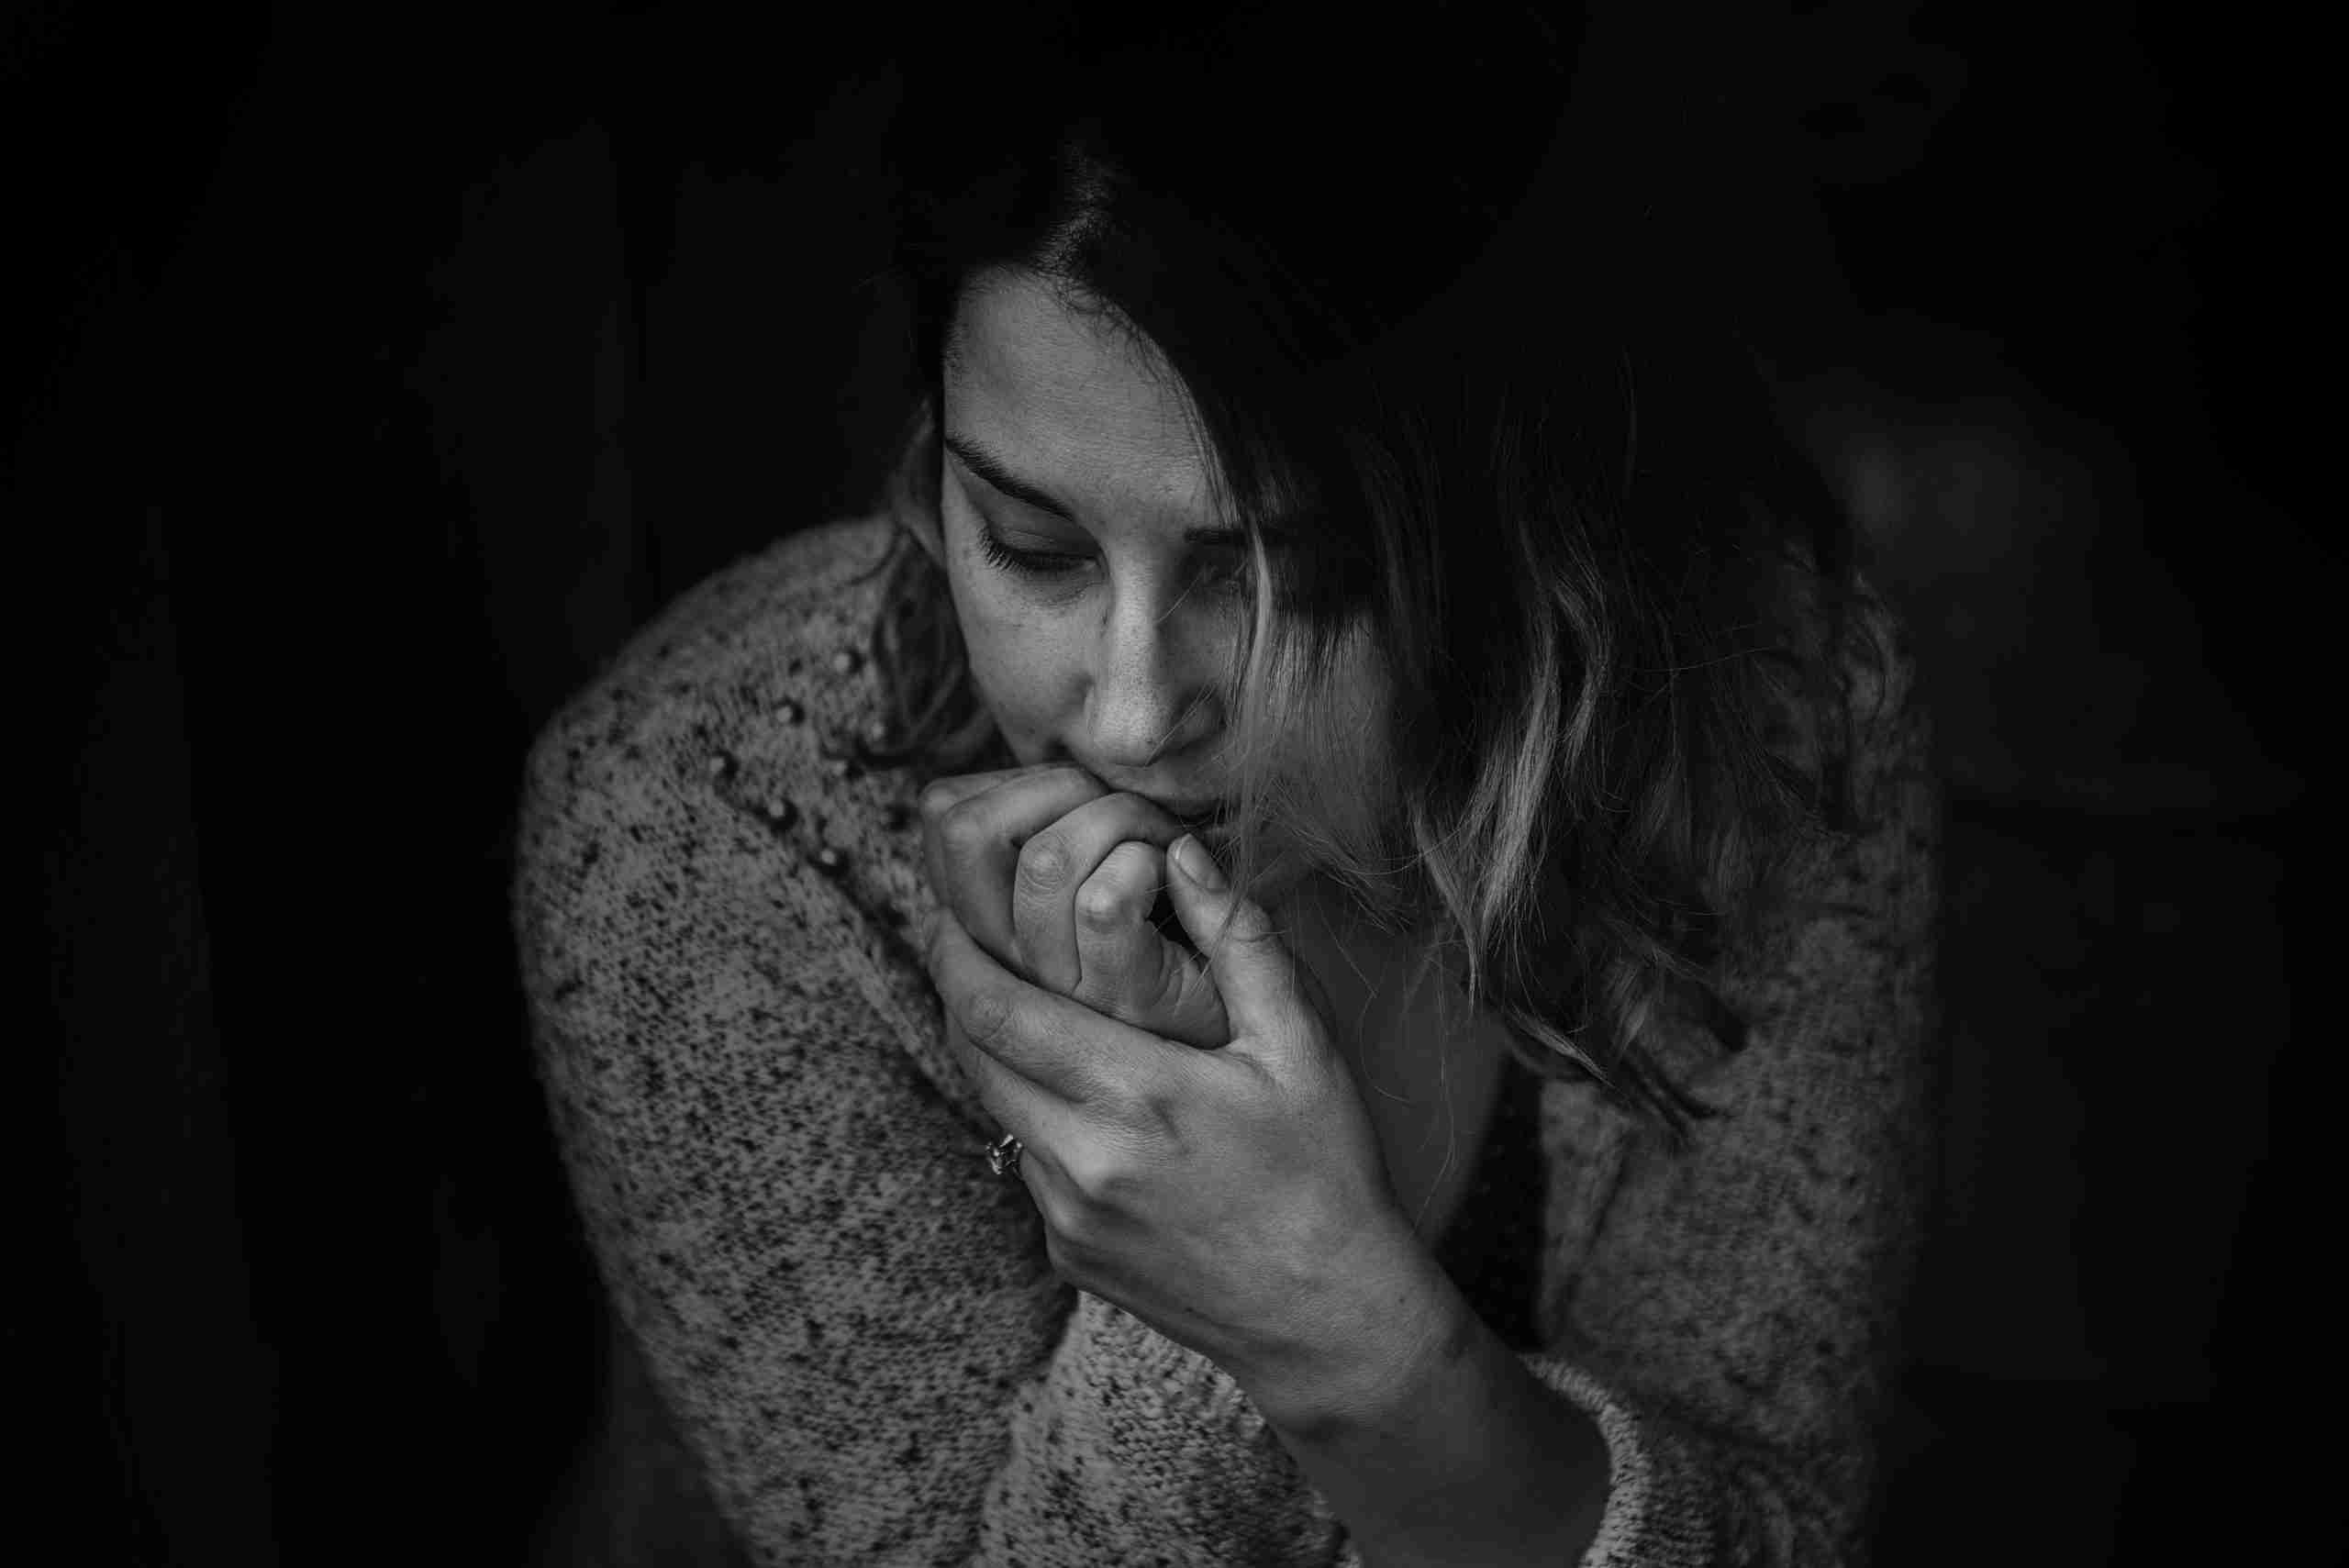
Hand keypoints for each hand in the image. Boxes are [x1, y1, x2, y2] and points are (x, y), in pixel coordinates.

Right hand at [919, 764, 1230, 1048]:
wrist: (1251, 1038)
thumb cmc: (1179, 941)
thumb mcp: (1087, 888)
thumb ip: (1050, 836)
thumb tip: (1021, 777)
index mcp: (989, 923)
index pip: (942, 814)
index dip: (1011, 776)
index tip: (1077, 796)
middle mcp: (1007, 959)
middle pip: (964, 829)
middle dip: (1054, 782)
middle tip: (1118, 803)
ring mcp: (1060, 986)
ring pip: (1045, 858)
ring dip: (1119, 816)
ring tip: (1160, 839)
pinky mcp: (1123, 999)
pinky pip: (1105, 902)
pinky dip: (1152, 862)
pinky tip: (1180, 873)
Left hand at [920, 831, 1429, 1413]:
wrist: (1327, 1318)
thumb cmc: (1326, 1172)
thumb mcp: (1302, 1046)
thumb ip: (1240, 941)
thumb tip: (1183, 854)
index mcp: (1137, 1095)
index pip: (998, 1011)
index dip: (957, 955)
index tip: (949, 914)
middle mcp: (1083, 1160)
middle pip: (973, 1056)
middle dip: (959, 992)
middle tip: (962, 941)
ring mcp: (1067, 1216)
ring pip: (996, 1110)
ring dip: (998, 1057)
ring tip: (1026, 1008)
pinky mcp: (1066, 1254)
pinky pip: (1028, 1163)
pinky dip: (1039, 1119)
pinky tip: (1089, 1100)